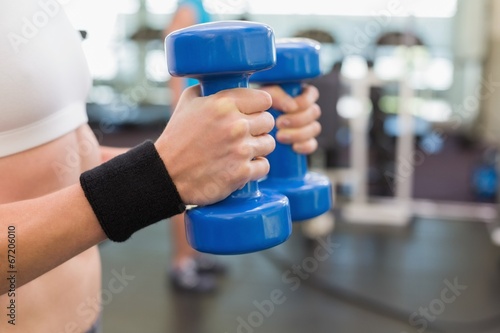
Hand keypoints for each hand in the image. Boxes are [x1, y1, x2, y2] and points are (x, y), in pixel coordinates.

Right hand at [155, 85, 274, 205]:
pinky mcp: (242, 172)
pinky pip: (264, 166)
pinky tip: (242, 166)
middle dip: (258, 127)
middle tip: (245, 134)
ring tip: (242, 150)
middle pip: (268, 121)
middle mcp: (235, 125)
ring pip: (269, 143)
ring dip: (258, 147)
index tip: (252, 113)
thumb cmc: (176, 139)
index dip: (259, 106)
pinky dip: (255, 168)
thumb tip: (220, 81)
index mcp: (223, 104)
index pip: (264, 99)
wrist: (167, 174)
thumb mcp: (187, 104)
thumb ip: (207, 89)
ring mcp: (240, 150)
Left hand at [259, 84, 320, 154]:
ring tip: (279, 136)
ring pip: (315, 128)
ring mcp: (307, 126)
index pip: (312, 94)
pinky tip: (293, 147)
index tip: (288, 108)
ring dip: (299, 133)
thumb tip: (291, 106)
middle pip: (314, 112)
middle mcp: (305, 109)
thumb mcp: (264, 96)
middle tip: (279, 123)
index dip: (304, 101)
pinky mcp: (304, 141)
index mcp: (299, 94)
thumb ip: (277, 95)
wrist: (250, 127)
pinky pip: (312, 144)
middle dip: (298, 119)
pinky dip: (305, 146)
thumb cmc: (257, 106)